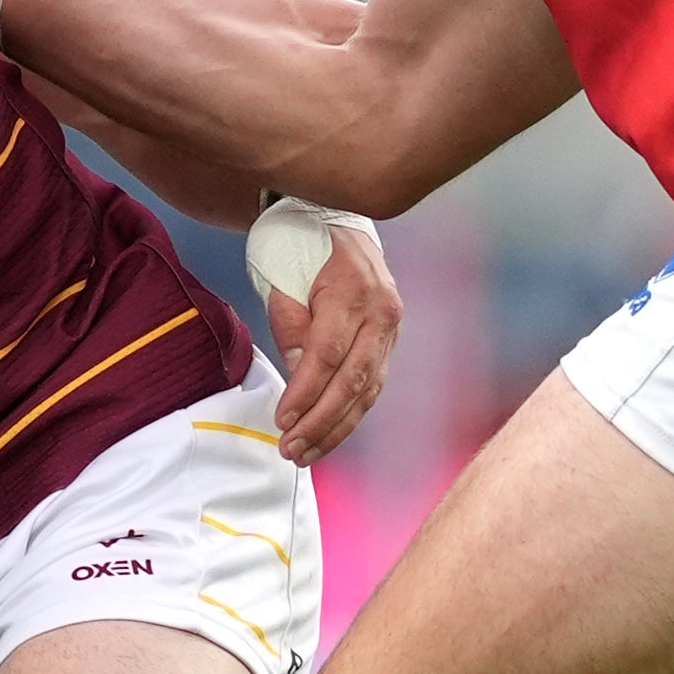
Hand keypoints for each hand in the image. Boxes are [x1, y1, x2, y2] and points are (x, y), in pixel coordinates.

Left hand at [250, 200, 399, 463]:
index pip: (328, 354)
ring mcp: (391, 328)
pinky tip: (327, 436)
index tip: (282, 419)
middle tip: (291, 449)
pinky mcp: (388, 341)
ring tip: (305, 453)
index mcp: (353, 290)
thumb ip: (291, 325)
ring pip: (367, 389)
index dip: (306, 392)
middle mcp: (382, 312)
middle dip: (321, 421)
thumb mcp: (282, 275)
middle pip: (353, 379)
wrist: (333, 219)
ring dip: (335, 427)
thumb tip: (298, 374)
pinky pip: (371, 384)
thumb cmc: (298, 244)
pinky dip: (349, 414)